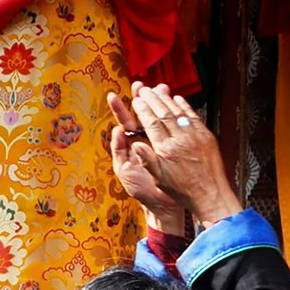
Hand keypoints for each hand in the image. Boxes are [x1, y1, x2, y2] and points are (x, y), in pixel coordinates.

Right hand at [107, 84, 242, 231]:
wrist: (211, 195)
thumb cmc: (184, 191)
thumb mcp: (160, 179)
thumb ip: (147, 159)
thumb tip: (135, 143)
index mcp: (166, 150)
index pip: (151, 123)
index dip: (143, 109)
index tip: (137, 100)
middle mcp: (180, 140)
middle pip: (163, 113)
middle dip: (152, 99)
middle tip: (144, 89)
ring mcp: (195, 136)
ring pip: (177, 112)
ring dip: (166, 99)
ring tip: (157, 90)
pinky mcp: (206, 137)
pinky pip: (193, 116)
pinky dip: (184, 105)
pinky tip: (177, 99)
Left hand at [108, 93, 184, 230]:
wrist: (164, 204)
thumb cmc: (142, 190)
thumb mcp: (125, 172)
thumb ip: (119, 151)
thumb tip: (116, 131)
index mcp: (132, 144)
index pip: (124, 122)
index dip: (119, 108)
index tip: (113, 95)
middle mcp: (145, 139)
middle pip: (143, 114)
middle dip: (143, 98)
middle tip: (142, 85)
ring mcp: (161, 141)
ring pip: (159, 117)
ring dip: (160, 102)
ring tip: (162, 88)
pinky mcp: (175, 145)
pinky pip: (174, 128)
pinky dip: (175, 115)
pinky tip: (177, 104)